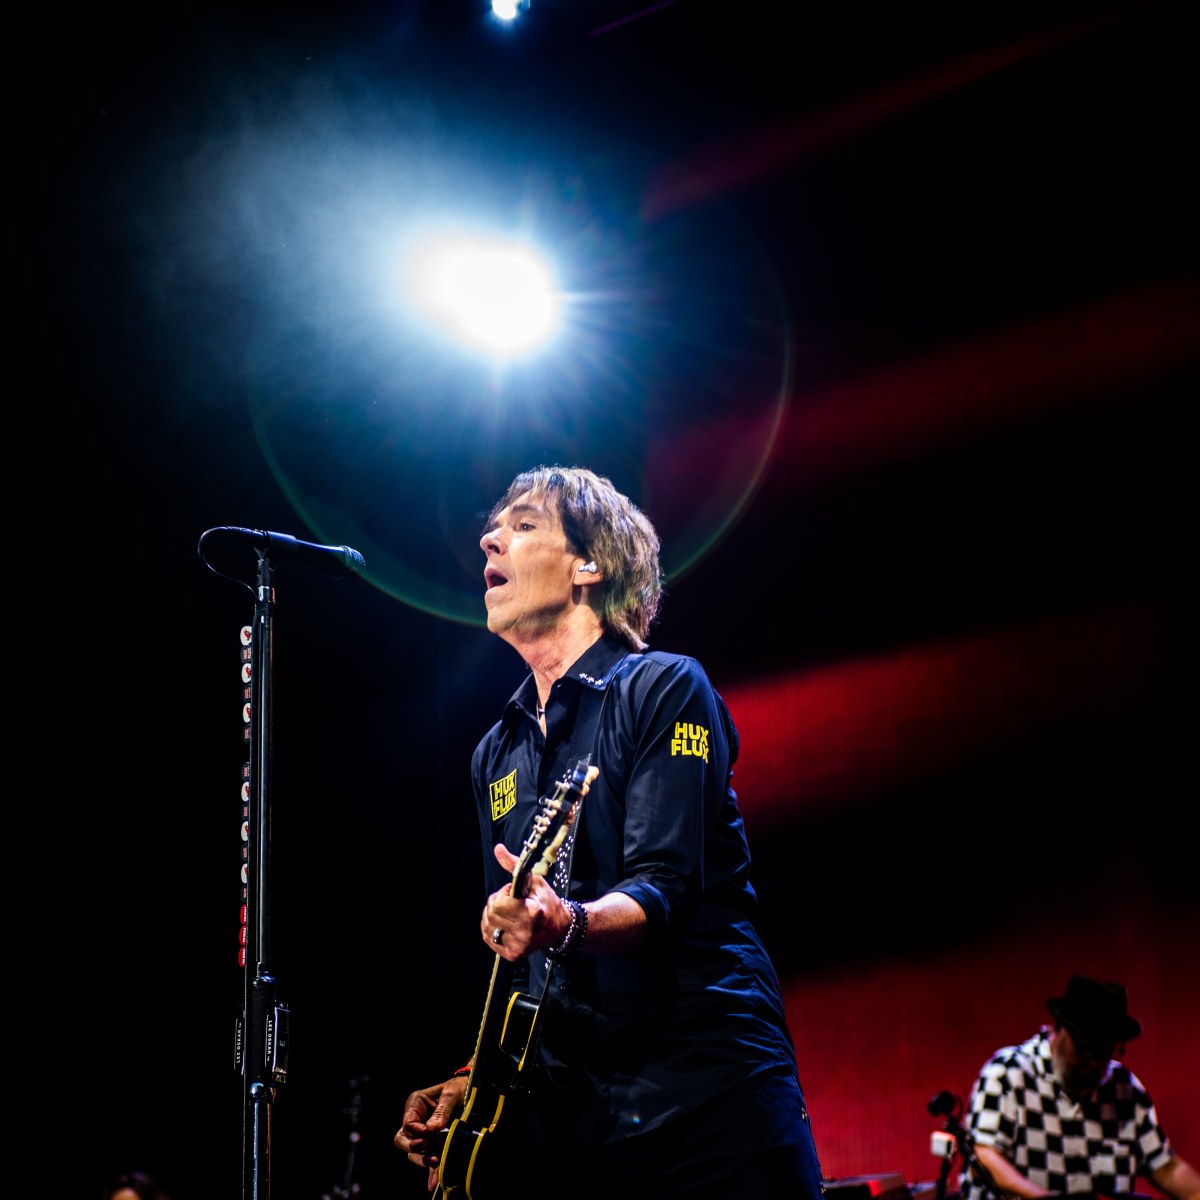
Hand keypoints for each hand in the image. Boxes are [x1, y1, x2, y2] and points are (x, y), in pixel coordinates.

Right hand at [394, 1076, 467, 1191]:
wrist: (471, 1092)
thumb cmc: (458, 1088)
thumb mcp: (451, 1094)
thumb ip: (442, 1111)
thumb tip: (432, 1129)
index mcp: (416, 1104)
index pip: (408, 1124)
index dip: (417, 1132)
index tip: (430, 1135)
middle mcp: (416, 1120)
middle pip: (403, 1139)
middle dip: (413, 1148)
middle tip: (429, 1149)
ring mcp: (423, 1134)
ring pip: (413, 1152)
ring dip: (422, 1159)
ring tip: (436, 1161)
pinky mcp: (432, 1144)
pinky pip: (427, 1159)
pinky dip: (430, 1171)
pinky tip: (433, 1182)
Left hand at [481, 843, 570, 958]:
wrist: (560, 928)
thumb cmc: (546, 901)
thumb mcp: (534, 880)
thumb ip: (514, 865)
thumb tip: (497, 848)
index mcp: (531, 913)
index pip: (498, 904)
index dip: (503, 894)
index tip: (514, 893)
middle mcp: (524, 933)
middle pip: (490, 914)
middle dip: (497, 903)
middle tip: (512, 902)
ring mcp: (518, 946)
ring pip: (487, 926)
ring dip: (493, 916)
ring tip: (509, 912)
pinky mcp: (512, 955)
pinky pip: (489, 938)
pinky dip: (493, 928)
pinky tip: (505, 924)